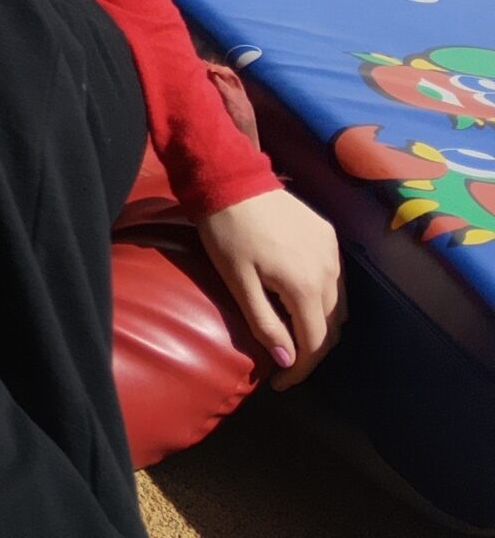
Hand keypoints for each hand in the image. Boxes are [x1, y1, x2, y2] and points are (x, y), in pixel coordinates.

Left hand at [196, 187, 343, 388]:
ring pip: (337, 304)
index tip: (280, 384)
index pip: (315, 344)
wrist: (231, 179)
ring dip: (320, 326)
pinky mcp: (328, 235)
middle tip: (287, 364)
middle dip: (311, 351)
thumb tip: (287, 360)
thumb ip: (264, 322)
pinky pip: (335, 279)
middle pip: (331, 327)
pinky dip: (323, 298)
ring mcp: (332, 252)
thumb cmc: (227, 232)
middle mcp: (330, 272)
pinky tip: (302, 301)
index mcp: (306, 286)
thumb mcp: (238, 281)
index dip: (301, 370)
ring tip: (295, 336)